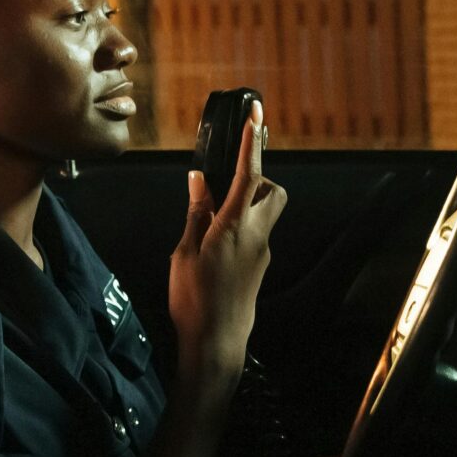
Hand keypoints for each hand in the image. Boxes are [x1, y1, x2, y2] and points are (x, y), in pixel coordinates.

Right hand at [170, 106, 286, 385]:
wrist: (217, 344)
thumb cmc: (194, 300)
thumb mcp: (185, 252)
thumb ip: (196, 213)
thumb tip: (200, 181)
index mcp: (235, 226)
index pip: (249, 172)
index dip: (252, 141)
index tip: (257, 113)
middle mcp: (257, 236)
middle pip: (272, 190)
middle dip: (256, 176)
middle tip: (229, 179)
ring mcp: (262, 253)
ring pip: (265, 212)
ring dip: (247, 203)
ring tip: (212, 215)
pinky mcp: (259, 268)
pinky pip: (255, 234)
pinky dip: (239, 227)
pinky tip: (212, 245)